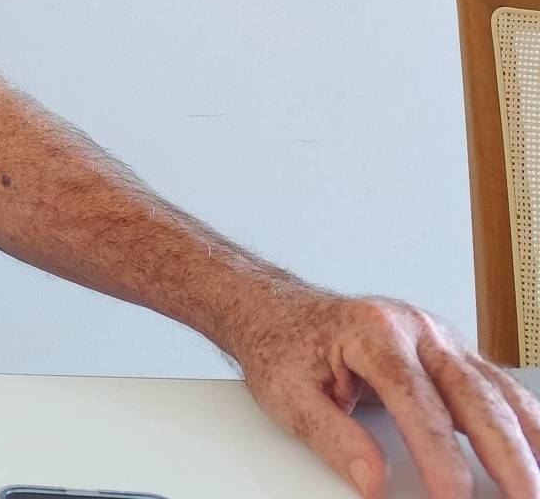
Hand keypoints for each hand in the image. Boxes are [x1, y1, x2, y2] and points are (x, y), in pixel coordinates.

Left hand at [227, 285, 539, 498]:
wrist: (277, 310)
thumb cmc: (283, 347)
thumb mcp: (288, 395)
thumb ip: (332, 438)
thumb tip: (373, 482)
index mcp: (373, 332)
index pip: (418, 401)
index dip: (440, 455)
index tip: (453, 496)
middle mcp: (416, 328)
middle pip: (474, 396)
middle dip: (506, 455)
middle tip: (523, 498)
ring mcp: (440, 338)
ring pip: (497, 391)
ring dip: (527, 441)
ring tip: (537, 486)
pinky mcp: (452, 354)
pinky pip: (499, 389)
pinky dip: (526, 421)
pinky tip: (538, 450)